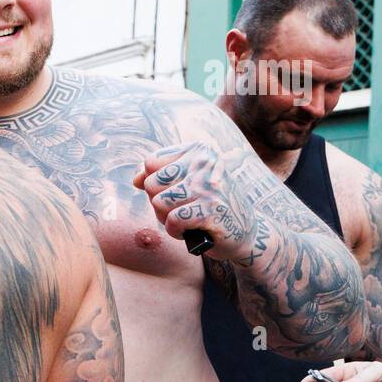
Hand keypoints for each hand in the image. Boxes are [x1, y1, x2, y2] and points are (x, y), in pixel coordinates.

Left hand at [132, 143, 259, 261]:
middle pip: (151, 184)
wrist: (246, 231)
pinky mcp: (211, 210)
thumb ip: (157, 175)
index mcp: (198, 150)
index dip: (154, 184)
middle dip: (159, 203)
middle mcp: (205, 163)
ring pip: (159, 203)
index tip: (175, 192)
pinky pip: (172, 221)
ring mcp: (209, 186)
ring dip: (167, 219)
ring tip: (187, 220)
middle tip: (182, 209)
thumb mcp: (185, 182)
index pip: (150, 163)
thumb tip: (135, 179)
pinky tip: (191, 230)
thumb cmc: (208, 204)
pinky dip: (176, 231)